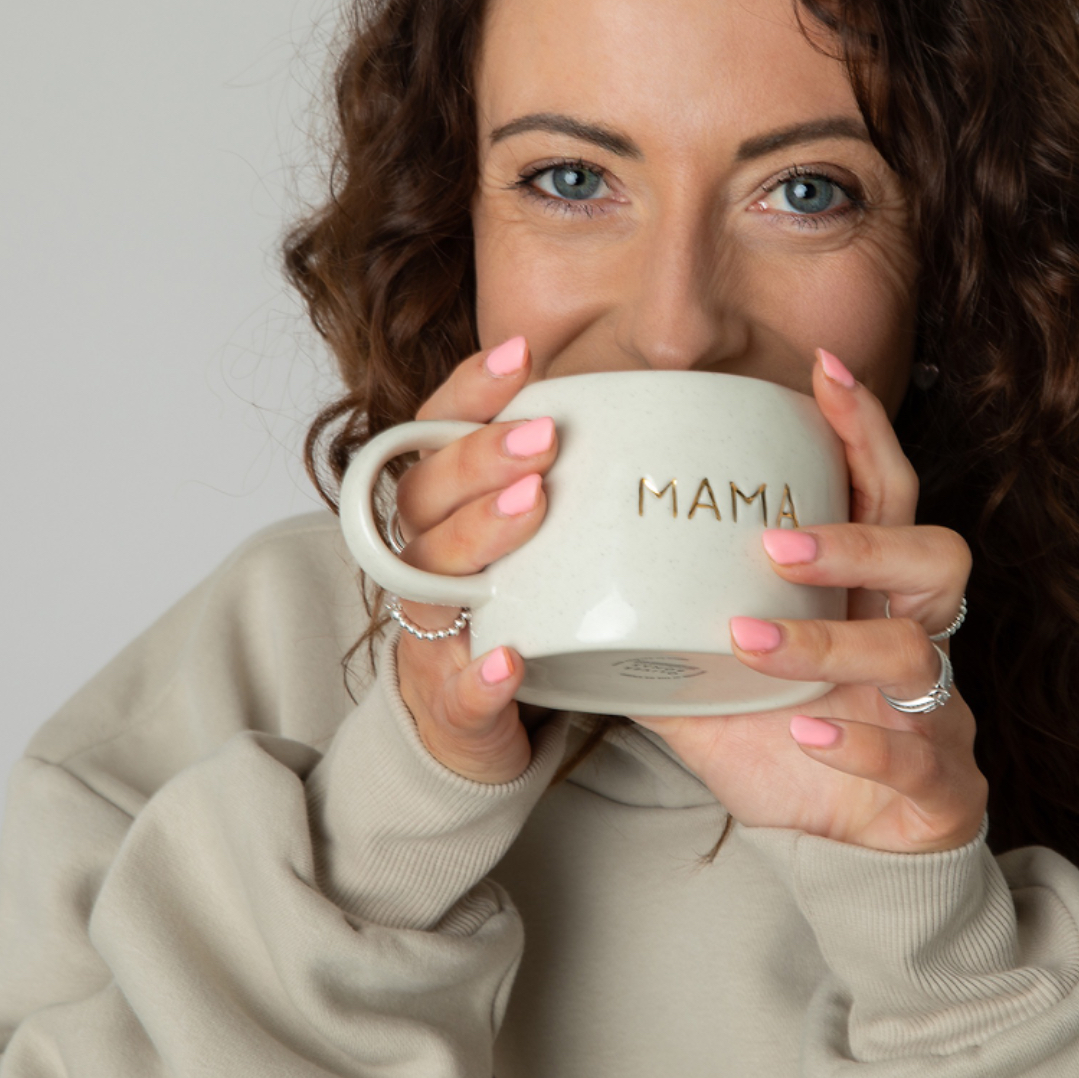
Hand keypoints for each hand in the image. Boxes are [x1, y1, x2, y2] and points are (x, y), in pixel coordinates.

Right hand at [381, 335, 551, 783]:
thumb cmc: (514, 610)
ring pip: (430, 577)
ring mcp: (431, 633)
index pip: (434, 434)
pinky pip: (456, 689)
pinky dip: (480, 676)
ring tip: (533, 505)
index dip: (469, 391)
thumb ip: (565, 475)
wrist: (469, 724)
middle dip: (480, 458)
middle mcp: (423, 562)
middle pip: (424, 496)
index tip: (522, 353)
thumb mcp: (533, 536)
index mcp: (441, 513)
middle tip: (543, 436)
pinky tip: (511, 659)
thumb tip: (655, 406)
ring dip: (478, 536)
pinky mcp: (450, 704)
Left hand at [636, 350, 986, 854]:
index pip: (884, 493)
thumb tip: (564, 580)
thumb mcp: (717, 684)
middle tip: (772, 541)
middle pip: (932, 554)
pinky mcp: (937, 782)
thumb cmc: (796, 745)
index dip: (865, 432)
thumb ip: (660, 631)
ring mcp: (935, 710)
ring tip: (752, 640)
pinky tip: (807, 733)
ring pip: (914, 652)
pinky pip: (916, 753)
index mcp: (871, 594)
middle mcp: (914, 636)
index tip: (823, 371)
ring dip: (832, 639)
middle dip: (858, 536)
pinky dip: (861, 740)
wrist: (859, 851)